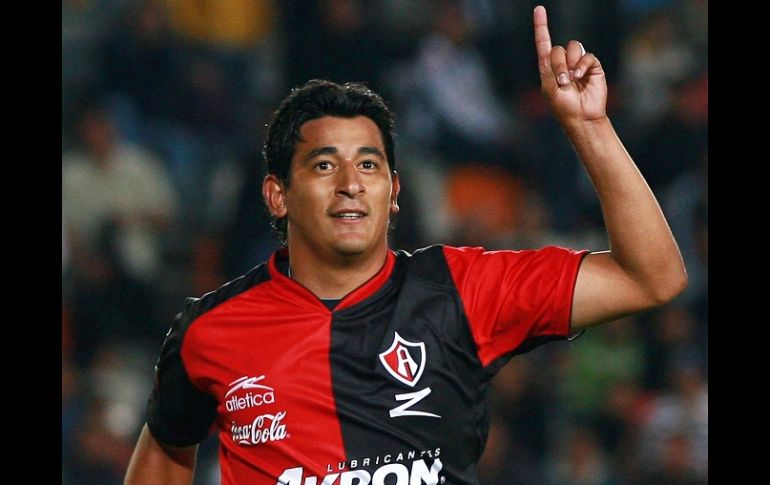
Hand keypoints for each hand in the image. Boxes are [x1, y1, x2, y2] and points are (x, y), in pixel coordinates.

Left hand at [534, 5, 606, 122]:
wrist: (581, 117)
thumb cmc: (563, 106)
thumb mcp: (551, 87)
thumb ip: (554, 67)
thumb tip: (569, 56)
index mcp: (548, 68)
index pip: (544, 43)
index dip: (541, 26)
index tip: (539, 9)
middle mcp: (562, 63)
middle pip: (558, 48)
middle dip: (559, 64)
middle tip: (563, 81)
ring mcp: (577, 64)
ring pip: (573, 48)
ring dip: (570, 63)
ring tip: (572, 79)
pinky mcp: (592, 66)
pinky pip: (587, 55)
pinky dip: (582, 64)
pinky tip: (580, 76)